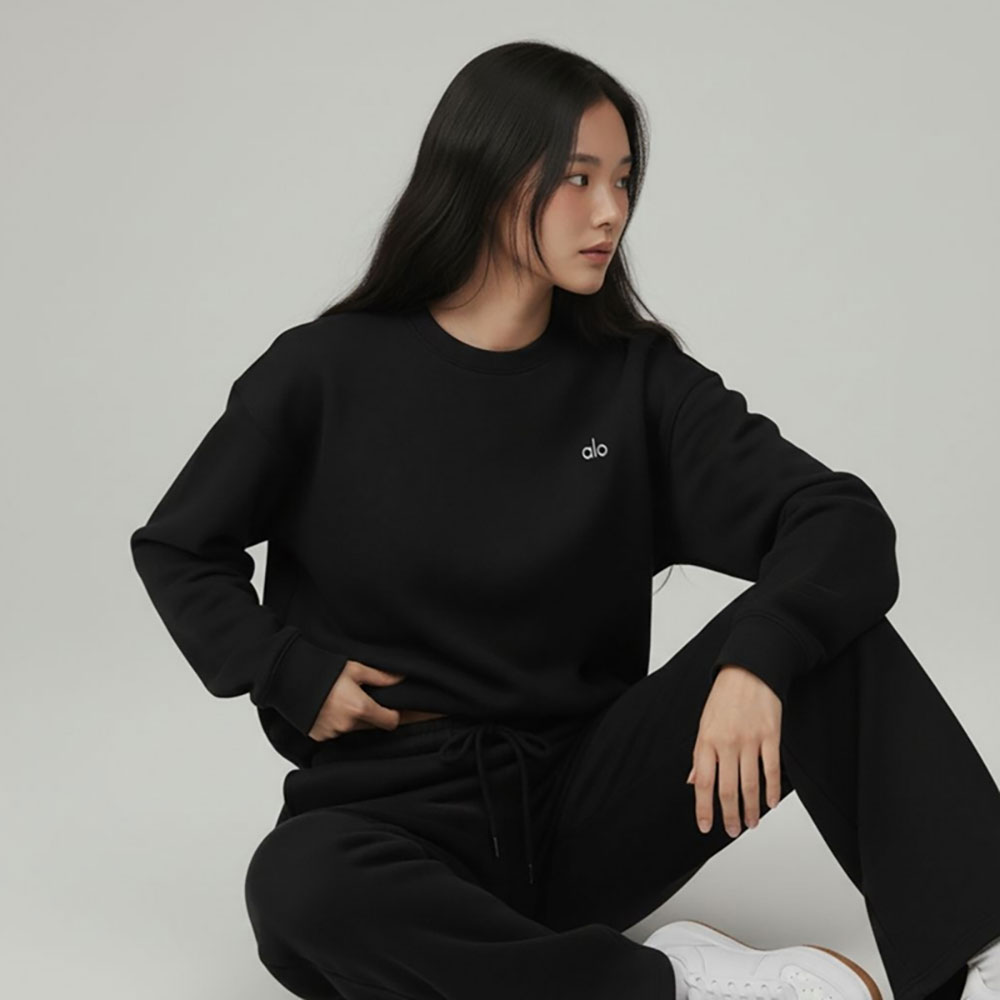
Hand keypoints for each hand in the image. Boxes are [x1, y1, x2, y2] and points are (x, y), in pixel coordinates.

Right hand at [308, 660, 406, 740]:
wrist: (288, 678)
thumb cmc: (322, 670)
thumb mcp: (355, 668)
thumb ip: (380, 677)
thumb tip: (400, 679)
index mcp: (360, 708)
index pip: (390, 722)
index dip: (392, 715)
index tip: (389, 707)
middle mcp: (347, 725)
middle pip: (372, 726)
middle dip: (370, 714)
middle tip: (360, 697)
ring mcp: (332, 733)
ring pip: (353, 730)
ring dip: (352, 719)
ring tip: (341, 701)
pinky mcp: (319, 737)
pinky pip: (336, 733)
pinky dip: (336, 723)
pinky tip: (328, 709)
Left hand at [686, 664, 782, 836]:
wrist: (750, 671)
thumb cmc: (724, 697)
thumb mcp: (703, 723)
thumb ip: (700, 754)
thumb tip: (693, 781)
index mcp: (706, 740)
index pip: (703, 783)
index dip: (704, 808)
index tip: (706, 826)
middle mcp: (727, 742)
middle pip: (727, 789)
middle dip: (730, 815)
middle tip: (733, 830)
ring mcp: (750, 740)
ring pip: (750, 784)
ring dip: (752, 808)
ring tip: (751, 823)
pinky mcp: (771, 736)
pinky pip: (771, 769)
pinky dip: (772, 790)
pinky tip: (771, 803)